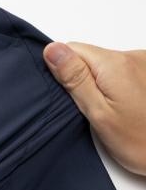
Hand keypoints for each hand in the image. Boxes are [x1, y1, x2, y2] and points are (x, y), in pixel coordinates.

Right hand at [43, 42, 145, 175]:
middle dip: (81, 80)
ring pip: (103, 66)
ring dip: (98, 85)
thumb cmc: (139, 141)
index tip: (71, 96)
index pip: (71, 49)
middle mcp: (133, 57)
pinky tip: (121, 107)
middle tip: (91, 109)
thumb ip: (74, 79)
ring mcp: (144, 63)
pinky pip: (119, 73)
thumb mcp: (97, 113)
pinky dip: (113, 87)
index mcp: (115, 65)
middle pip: (88, 57)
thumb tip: (53, 51)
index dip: (63, 71)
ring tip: (109, 111)